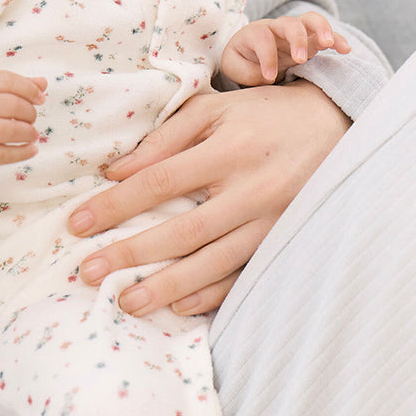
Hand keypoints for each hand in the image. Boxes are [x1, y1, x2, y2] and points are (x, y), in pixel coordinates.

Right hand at [0, 71, 46, 174]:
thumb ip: (16, 85)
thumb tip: (42, 83)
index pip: (7, 80)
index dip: (29, 88)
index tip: (40, 98)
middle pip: (12, 105)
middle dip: (30, 112)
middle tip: (32, 118)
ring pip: (11, 130)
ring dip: (29, 132)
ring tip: (32, 133)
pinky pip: (6, 154)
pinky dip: (24, 152)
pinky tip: (31, 149)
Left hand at [67, 80, 349, 315]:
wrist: (338, 127)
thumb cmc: (263, 115)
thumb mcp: (214, 110)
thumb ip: (164, 138)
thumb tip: (116, 170)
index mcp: (228, 150)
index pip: (160, 181)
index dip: (116, 204)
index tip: (77, 223)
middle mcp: (251, 191)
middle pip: (182, 230)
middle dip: (131, 254)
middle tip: (89, 272)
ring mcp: (272, 223)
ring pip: (212, 263)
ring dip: (166, 286)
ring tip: (125, 303)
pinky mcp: (285, 243)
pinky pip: (244, 276)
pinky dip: (211, 294)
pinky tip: (178, 306)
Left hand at [221, 11, 350, 85]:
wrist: (249, 55)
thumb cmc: (241, 60)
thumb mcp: (233, 66)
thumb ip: (246, 71)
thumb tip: (268, 76)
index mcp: (254, 32)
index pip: (263, 38)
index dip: (267, 57)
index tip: (269, 78)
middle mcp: (276, 28)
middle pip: (289, 23)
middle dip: (297, 39)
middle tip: (300, 60)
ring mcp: (295, 33)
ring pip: (311, 20)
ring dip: (322, 29)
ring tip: (330, 44)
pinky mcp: (310, 41)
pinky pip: (326, 35)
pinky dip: (337, 40)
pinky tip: (346, 50)